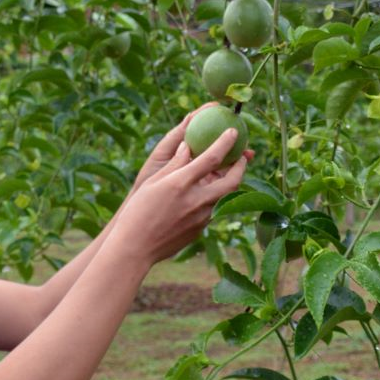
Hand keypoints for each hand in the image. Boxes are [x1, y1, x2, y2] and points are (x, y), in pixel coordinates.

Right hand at [112, 119, 249, 267]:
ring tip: (230, 172)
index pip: (211, 158)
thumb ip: (174, 164)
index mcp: (180, 183)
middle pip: (232, 181)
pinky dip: (217, 197)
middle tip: (243, 156)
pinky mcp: (200, 230)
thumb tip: (188, 146)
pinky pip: (214, 209)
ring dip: (232, 182)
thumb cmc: (138, 211)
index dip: (225, 143)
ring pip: (226, 197)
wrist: (135, 248)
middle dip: (241, 166)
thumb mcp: (152, 182)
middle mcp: (195, 200)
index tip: (233, 132)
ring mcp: (200, 218)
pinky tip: (211, 192)